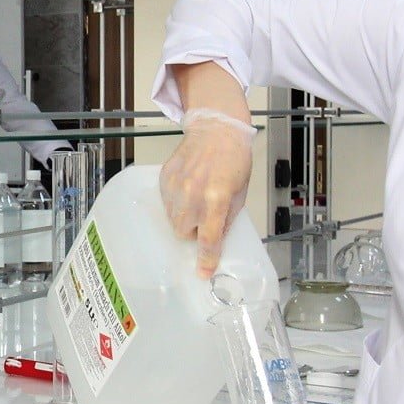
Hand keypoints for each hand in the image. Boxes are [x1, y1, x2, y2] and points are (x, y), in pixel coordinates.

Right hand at [159, 115, 253, 277]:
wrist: (216, 131)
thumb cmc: (234, 161)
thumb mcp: (238, 195)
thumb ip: (225, 220)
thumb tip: (215, 242)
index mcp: (216, 199)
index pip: (208, 238)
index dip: (206, 258)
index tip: (203, 272)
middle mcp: (192, 195)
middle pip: (184, 233)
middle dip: (194, 230)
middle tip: (205, 215)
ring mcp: (175, 187)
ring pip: (173, 220)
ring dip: (184, 217)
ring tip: (196, 197)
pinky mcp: (165, 179)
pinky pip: (166, 203)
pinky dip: (176, 202)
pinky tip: (188, 187)